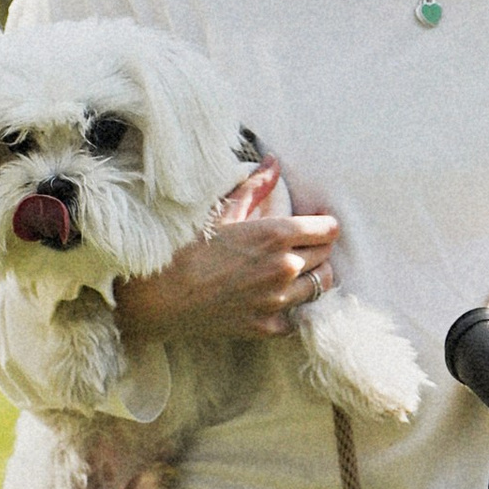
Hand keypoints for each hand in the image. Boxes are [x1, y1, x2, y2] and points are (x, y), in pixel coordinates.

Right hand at [120, 197, 341, 342]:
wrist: (159, 297)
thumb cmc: (185, 249)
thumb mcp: (221, 213)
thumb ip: (255, 188)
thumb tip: (274, 161)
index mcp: (277, 234)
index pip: (329, 229)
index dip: (324, 225)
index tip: (315, 225)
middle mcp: (285, 267)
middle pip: (327, 256)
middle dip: (318, 249)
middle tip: (302, 246)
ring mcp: (278, 300)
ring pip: (320, 286)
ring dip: (313, 277)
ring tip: (296, 272)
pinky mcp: (267, 327)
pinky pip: (298, 318)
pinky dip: (292, 309)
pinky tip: (277, 300)